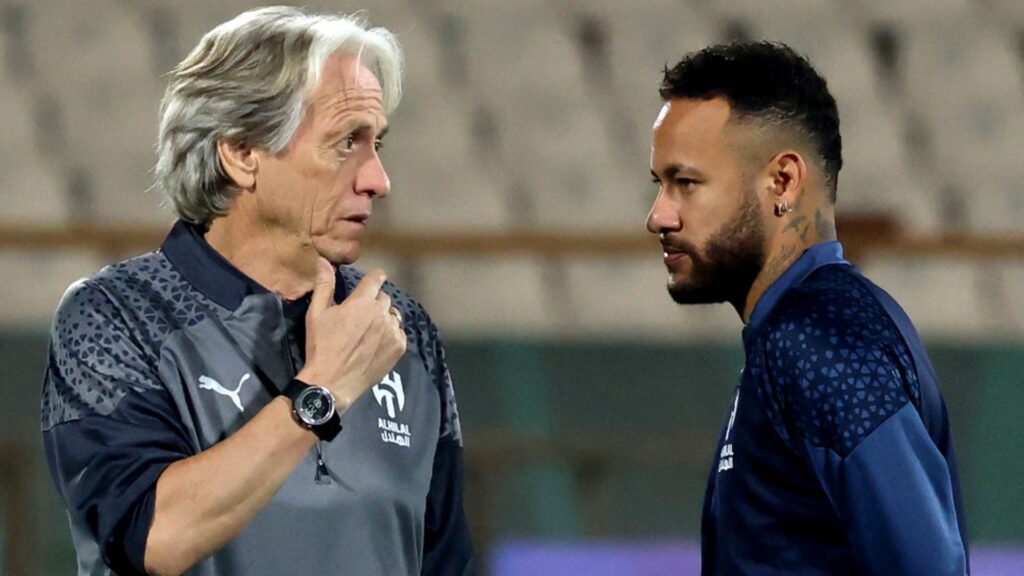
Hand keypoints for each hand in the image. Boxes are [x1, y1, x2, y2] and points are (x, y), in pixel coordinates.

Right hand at [297, 258, 406, 410]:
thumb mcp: (316, 313)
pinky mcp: (399, 347)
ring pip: (393, 315)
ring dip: (383, 318)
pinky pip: (399, 333)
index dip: (375, 278)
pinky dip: (391, 335)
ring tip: (369, 332)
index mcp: (362, 301)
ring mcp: (393, 331)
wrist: (332, 382)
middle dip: (374, 302)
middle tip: (361, 316)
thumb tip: (324, 260)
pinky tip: (376, 344)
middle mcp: (381, 312)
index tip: (372, 282)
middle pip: (384, 297)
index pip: (377, 277)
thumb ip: (324, 285)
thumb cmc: (322, 346)